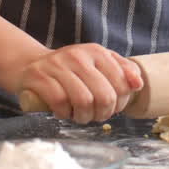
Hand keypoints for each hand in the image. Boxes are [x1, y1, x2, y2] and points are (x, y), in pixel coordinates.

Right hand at [15, 43, 142, 123]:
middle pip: (105, 96)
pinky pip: (60, 102)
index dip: (120, 103)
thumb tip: (138, 84)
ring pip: (83, 101)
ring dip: (83, 116)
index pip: (122, 83)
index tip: (112, 107)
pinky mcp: (39, 78)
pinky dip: (64, 114)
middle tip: (95, 116)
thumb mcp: (97, 64)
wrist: (29, 65)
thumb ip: (121, 71)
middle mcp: (78, 56)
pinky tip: (63, 112)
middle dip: (103, 113)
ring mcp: (57, 66)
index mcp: (96, 52)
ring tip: (80, 116)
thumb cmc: (69, 70)